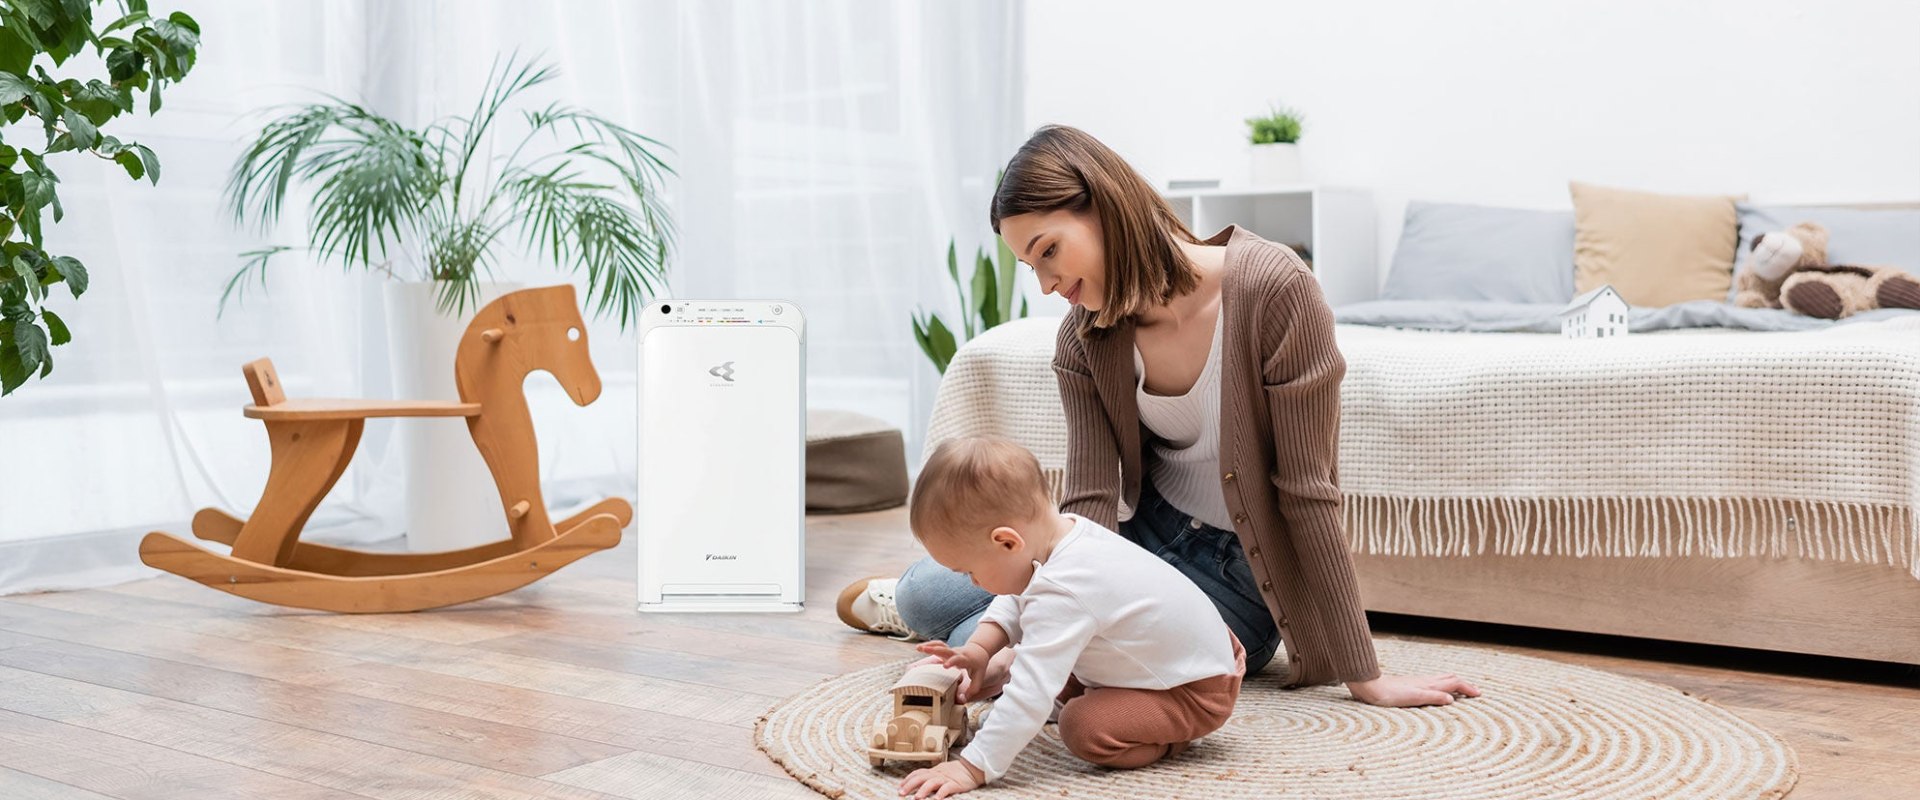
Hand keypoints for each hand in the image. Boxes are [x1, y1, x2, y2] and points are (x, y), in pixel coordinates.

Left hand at [899, 757, 983, 797]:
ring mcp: (946, 778)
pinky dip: (941, 794)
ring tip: (917, 798)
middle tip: (901, 793)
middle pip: (921, 777)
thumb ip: (931, 776)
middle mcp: (938, 774)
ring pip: (932, 782)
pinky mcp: (955, 784)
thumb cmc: (956, 771)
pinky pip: (947, 788)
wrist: (972, 768)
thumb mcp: (941, 771)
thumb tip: (918, 781)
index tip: (900, 786)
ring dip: (923, 790)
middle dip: (910, 785)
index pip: (918, 773)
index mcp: (934, 771)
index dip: (908, 779)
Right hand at [915, 640, 989, 700]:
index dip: (951, 662)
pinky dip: (929, 645)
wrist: (979, 650)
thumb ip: (971, 690)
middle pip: (946, 649)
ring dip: (929, 645)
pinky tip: (919, 648)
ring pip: (940, 645)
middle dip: (935, 649)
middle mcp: (957, 653)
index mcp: (965, 660)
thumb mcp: (979, 678)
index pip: (958, 659)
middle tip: (924, 650)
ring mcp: (951, 650)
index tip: (944, 666)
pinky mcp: (947, 649)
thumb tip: (962, 700)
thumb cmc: (978, 665)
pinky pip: (938, 645)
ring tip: (918, 648)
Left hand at [1346, 672, 1480, 706]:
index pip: (1454, 683)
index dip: (1468, 688)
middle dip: (1464, 684)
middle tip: (1475, 692)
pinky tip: (1438, 690)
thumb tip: (1452, 699)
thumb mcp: (1413, 698)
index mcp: (1429, 684)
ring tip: (1461, 690)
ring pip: (1442, 679)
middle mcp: (1426, 681)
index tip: (1479, 694)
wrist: (1370, 687)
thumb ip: (1433, 697)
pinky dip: (1443, 685)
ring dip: (1455, 683)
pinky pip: (1433, 683)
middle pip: (1450, 678)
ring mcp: (1418, 682)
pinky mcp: (1411, 685)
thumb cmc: (1389, 694)